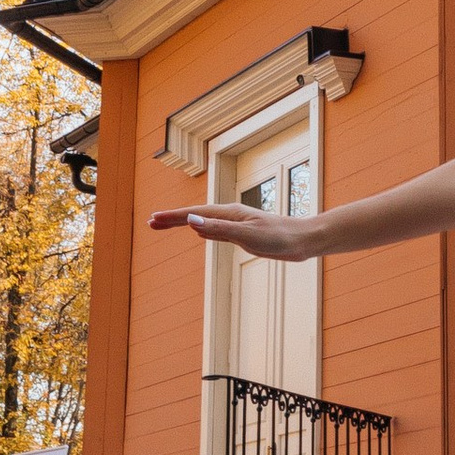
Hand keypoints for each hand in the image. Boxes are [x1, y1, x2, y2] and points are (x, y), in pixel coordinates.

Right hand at [149, 206, 321, 260]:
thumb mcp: (247, 236)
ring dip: (183, 223)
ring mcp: (236, 224)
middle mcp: (230, 216)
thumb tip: (192, 222)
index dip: (172, 217)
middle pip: (194, 215)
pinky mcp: (243, 233)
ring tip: (165, 225)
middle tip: (150, 223)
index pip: (194, 214)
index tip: (153, 220)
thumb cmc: (279, 238)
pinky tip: (197, 231)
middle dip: (172, 219)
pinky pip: (215, 230)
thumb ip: (219, 229)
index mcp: (229, 214)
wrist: (304, 241)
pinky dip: (201, 230)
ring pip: (203, 222)